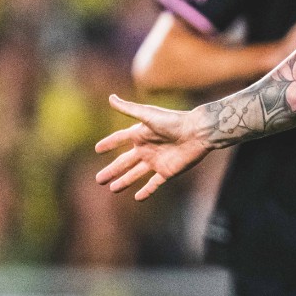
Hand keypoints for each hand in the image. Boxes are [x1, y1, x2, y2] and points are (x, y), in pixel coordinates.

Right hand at [94, 94, 212, 199]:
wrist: (198, 133)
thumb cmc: (173, 121)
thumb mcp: (148, 114)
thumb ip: (129, 108)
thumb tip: (110, 97)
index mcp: (140, 134)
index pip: (120, 139)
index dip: (109, 143)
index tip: (98, 149)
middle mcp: (146, 149)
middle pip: (124, 162)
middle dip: (112, 170)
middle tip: (98, 179)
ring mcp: (156, 161)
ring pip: (135, 174)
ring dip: (124, 181)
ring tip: (112, 189)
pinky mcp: (167, 172)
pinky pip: (154, 184)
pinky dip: (146, 191)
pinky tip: (138, 198)